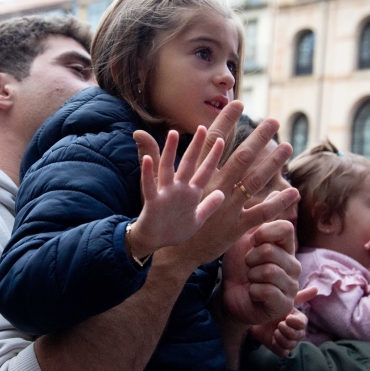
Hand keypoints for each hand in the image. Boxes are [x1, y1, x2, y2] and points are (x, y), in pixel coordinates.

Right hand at [129, 127, 224, 257]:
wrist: (154, 243)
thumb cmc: (174, 230)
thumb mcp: (196, 218)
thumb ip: (209, 205)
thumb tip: (223, 193)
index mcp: (191, 193)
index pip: (204, 171)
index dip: (213, 156)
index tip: (223, 140)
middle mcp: (178, 189)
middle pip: (188, 164)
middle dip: (195, 146)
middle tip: (202, 127)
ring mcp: (164, 194)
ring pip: (167, 169)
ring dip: (170, 152)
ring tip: (172, 134)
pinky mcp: (152, 202)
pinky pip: (149, 186)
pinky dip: (147, 173)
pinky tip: (147, 160)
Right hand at [135, 102, 299, 267]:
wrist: (173, 253)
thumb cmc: (167, 215)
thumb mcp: (160, 183)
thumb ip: (154, 153)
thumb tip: (138, 131)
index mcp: (199, 175)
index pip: (214, 141)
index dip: (226, 121)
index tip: (238, 103)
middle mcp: (214, 186)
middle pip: (240, 157)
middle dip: (258, 138)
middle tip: (274, 121)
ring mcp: (226, 206)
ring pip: (253, 181)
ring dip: (271, 164)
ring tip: (287, 147)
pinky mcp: (236, 226)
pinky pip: (261, 213)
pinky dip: (278, 203)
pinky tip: (293, 191)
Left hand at [221, 218, 301, 325]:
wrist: (229, 297)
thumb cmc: (238, 267)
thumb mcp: (245, 240)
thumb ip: (258, 219)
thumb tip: (271, 192)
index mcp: (286, 247)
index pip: (285, 228)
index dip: (264, 232)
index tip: (253, 240)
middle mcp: (293, 265)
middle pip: (270, 250)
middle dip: (251, 258)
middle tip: (249, 266)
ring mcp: (291, 286)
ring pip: (268, 271)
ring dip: (251, 275)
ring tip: (251, 279)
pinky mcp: (284, 305)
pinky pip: (266, 291)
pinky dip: (253, 291)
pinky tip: (253, 293)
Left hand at [249, 289, 316, 356]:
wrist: (256, 318)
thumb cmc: (273, 308)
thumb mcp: (284, 300)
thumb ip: (300, 296)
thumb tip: (316, 288)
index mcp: (298, 320)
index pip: (303, 323)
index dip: (296, 322)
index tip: (287, 318)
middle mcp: (296, 332)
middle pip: (299, 336)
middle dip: (289, 331)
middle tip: (279, 325)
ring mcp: (288, 341)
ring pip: (292, 345)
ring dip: (283, 338)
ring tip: (275, 331)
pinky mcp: (279, 349)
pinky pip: (283, 352)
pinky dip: (278, 346)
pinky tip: (272, 339)